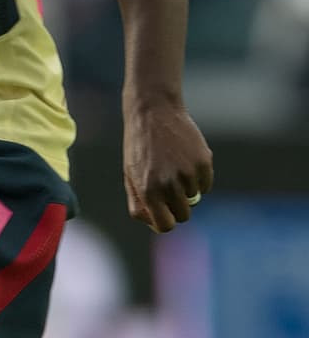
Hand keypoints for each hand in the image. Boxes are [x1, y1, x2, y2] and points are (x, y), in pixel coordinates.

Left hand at [122, 101, 213, 231]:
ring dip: (186, 187)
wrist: (153, 112)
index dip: (166, 221)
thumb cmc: (139, 146)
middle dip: (178, 206)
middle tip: (169, 188)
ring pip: (195, 197)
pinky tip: (185, 159)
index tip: (165, 213)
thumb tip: (156, 223)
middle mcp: (169, 185)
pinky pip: (206, 183)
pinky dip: (199, 177)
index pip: (165, 225)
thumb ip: (140, 202)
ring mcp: (188, 174)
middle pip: (184, 215)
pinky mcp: (203, 162)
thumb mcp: (130, 174)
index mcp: (148, 191)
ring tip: (172, 164)